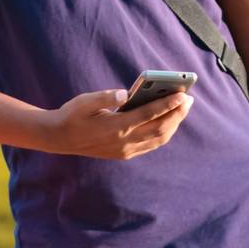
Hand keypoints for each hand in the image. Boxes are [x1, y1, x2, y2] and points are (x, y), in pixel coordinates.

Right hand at [40, 88, 193, 159]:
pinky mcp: (124, 154)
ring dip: (173, 124)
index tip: (182, 94)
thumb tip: (126, 93)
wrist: (60, 138)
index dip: (167, 104)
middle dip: (176, 114)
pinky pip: (151, 144)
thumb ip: (107, 97)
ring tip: (182, 108)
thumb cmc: (73, 114)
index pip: (148, 114)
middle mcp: (124, 142)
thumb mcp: (86, 101)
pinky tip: (168, 120)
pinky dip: (163, 132)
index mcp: (115, 127)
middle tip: (189, 99)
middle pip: (159, 128)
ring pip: (158, 138)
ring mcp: (125, 150)